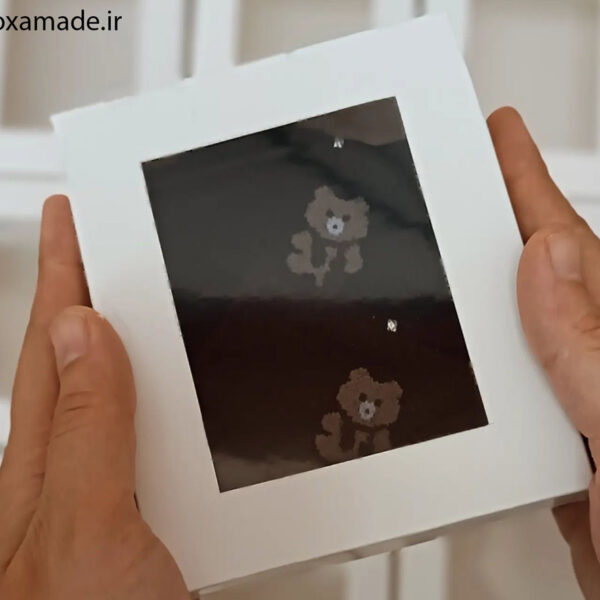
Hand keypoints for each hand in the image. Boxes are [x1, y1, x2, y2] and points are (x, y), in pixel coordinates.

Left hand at [0, 196, 188, 598]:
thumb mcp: (84, 531)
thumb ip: (87, 430)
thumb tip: (88, 334)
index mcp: (43, 468)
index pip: (53, 343)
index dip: (63, 273)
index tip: (73, 215)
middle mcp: (70, 475)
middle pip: (82, 358)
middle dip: (91, 291)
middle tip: (104, 238)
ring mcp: (109, 496)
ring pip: (122, 396)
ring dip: (135, 343)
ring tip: (145, 295)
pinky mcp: (146, 518)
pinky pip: (156, 438)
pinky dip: (173, 403)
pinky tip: (185, 392)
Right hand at [488, 108, 599, 597]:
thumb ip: (587, 351)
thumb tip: (542, 264)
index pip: (565, 244)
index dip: (525, 182)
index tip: (497, 132)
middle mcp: (593, 365)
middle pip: (529, 275)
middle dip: (492, 216)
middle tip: (462, 169)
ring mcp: (567, 405)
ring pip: (505, 331)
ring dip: (470, 288)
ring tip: (443, 241)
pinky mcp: (545, 446)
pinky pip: (497, 386)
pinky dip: (467, 362)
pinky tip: (454, 344)